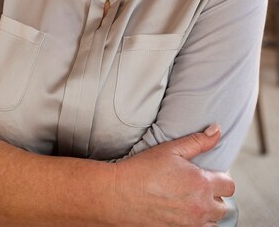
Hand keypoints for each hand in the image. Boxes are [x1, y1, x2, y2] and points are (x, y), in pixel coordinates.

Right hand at [112, 125, 233, 226]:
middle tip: (198, 186)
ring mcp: (190, 225)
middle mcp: (200, 208)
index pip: (229, 185)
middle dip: (215, 196)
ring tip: (190, 200)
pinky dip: (194, 222)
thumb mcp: (171, 149)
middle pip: (224, 207)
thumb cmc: (143, 170)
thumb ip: (198, 141)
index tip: (208, 173)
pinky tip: (181, 210)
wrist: (119, 194)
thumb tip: (217, 130)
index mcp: (201, 185)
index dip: (221, 177)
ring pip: (213, 223)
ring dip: (207, 212)